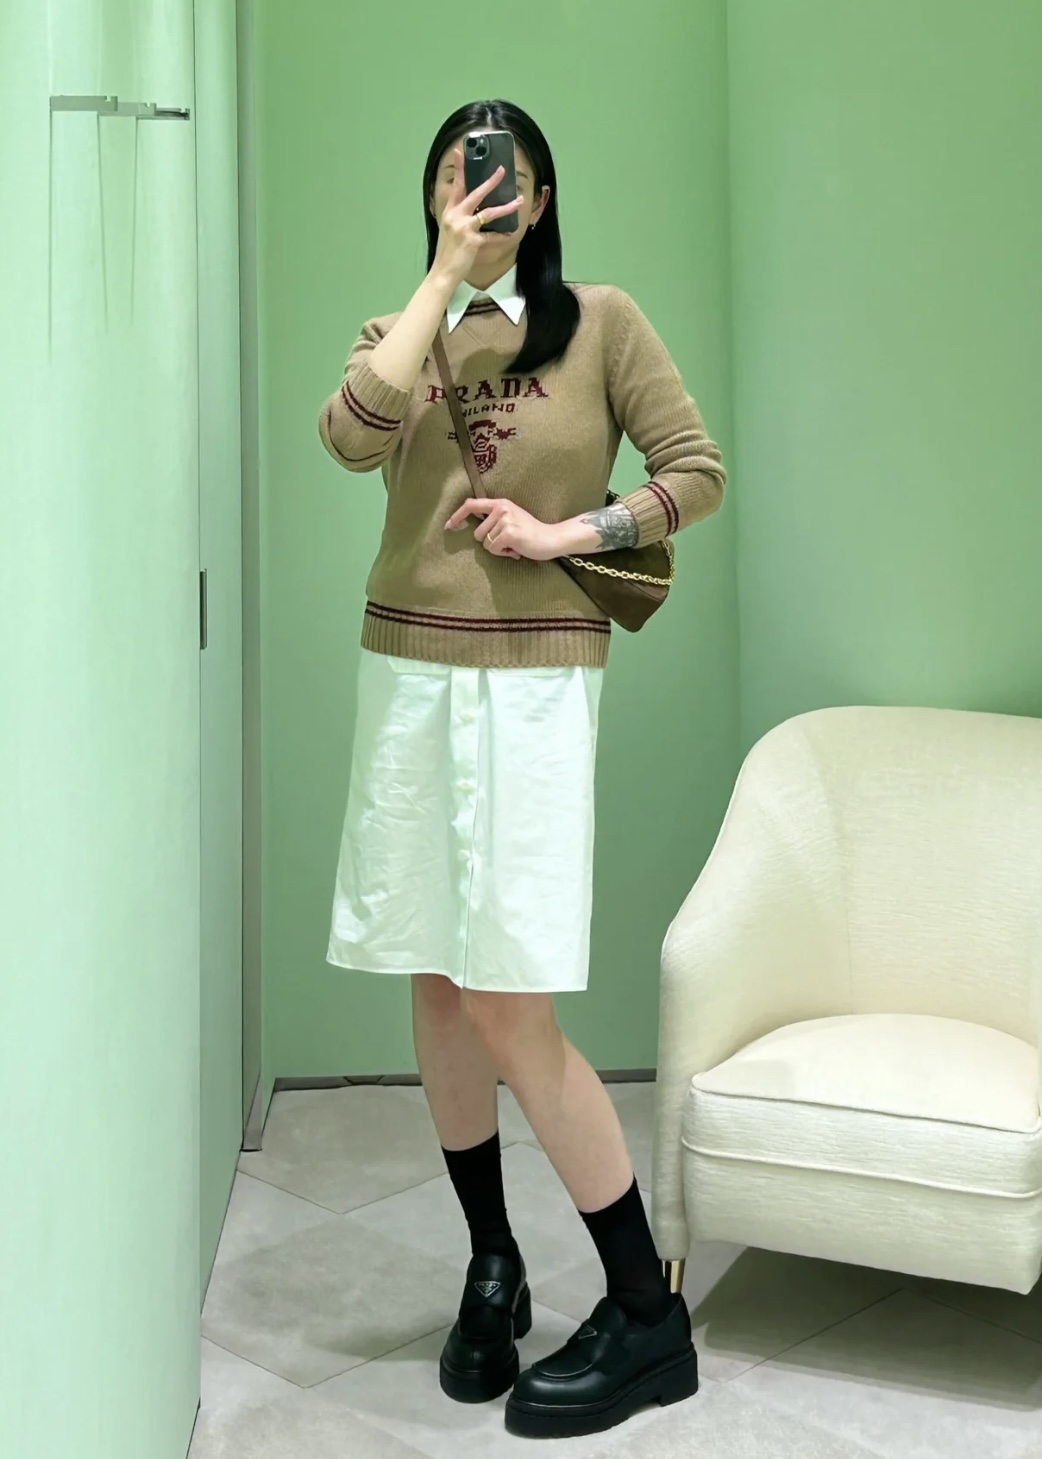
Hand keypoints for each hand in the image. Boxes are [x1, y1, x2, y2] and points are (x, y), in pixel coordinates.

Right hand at [431, 148, 523, 290]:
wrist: (443, 272)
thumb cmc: (447, 253)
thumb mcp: (448, 231)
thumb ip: (459, 218)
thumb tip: (474, 211)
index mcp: (449, 213)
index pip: (456, 187)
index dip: (460, 169)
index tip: (460, 152)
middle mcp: (456, 217)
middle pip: (475, 193)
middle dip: (490, 181)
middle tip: (502, 170)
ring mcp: (464, 228)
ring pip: (489, 212)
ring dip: (506, 206)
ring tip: (519, 200)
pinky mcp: (472, 241)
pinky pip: (492, 236)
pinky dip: (502, 236)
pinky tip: (511, 233)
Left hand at [445, 498, 563, 561]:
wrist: (550, 539)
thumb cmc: (529, 533)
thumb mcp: (511, 518)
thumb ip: (494, 519)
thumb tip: (474, 529)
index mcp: (500, 503)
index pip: (472, 504)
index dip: (457, 515)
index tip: (449, 526)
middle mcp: (501, 508)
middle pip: (477, 533)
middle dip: (489, 543)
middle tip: (508, 542)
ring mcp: (505, 519)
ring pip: (485, 543)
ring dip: (498, 549)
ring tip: (513, 545)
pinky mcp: (509, 532)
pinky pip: (493, 549)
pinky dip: (503, 554)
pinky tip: (516, 550)